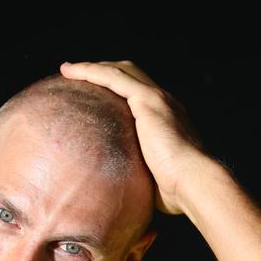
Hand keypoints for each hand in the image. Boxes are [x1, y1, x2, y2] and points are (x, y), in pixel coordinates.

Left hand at [60, 60, 208, 214]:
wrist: (193, 182)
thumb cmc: (175, 190)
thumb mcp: (152, 178)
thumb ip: (138, 175)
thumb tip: (120, 192)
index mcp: (166, 119)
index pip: (139, 94)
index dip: (117, 90)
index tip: (97, 94)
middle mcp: (163, 103)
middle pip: (130, 75)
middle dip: (103, 71)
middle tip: (78, 76)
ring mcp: (156, 99)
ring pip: (119, 71)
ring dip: (91, 67)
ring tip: (67, 69)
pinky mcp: (148, 99)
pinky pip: (112, 78)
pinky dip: (90, 71)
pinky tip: (70, 71)